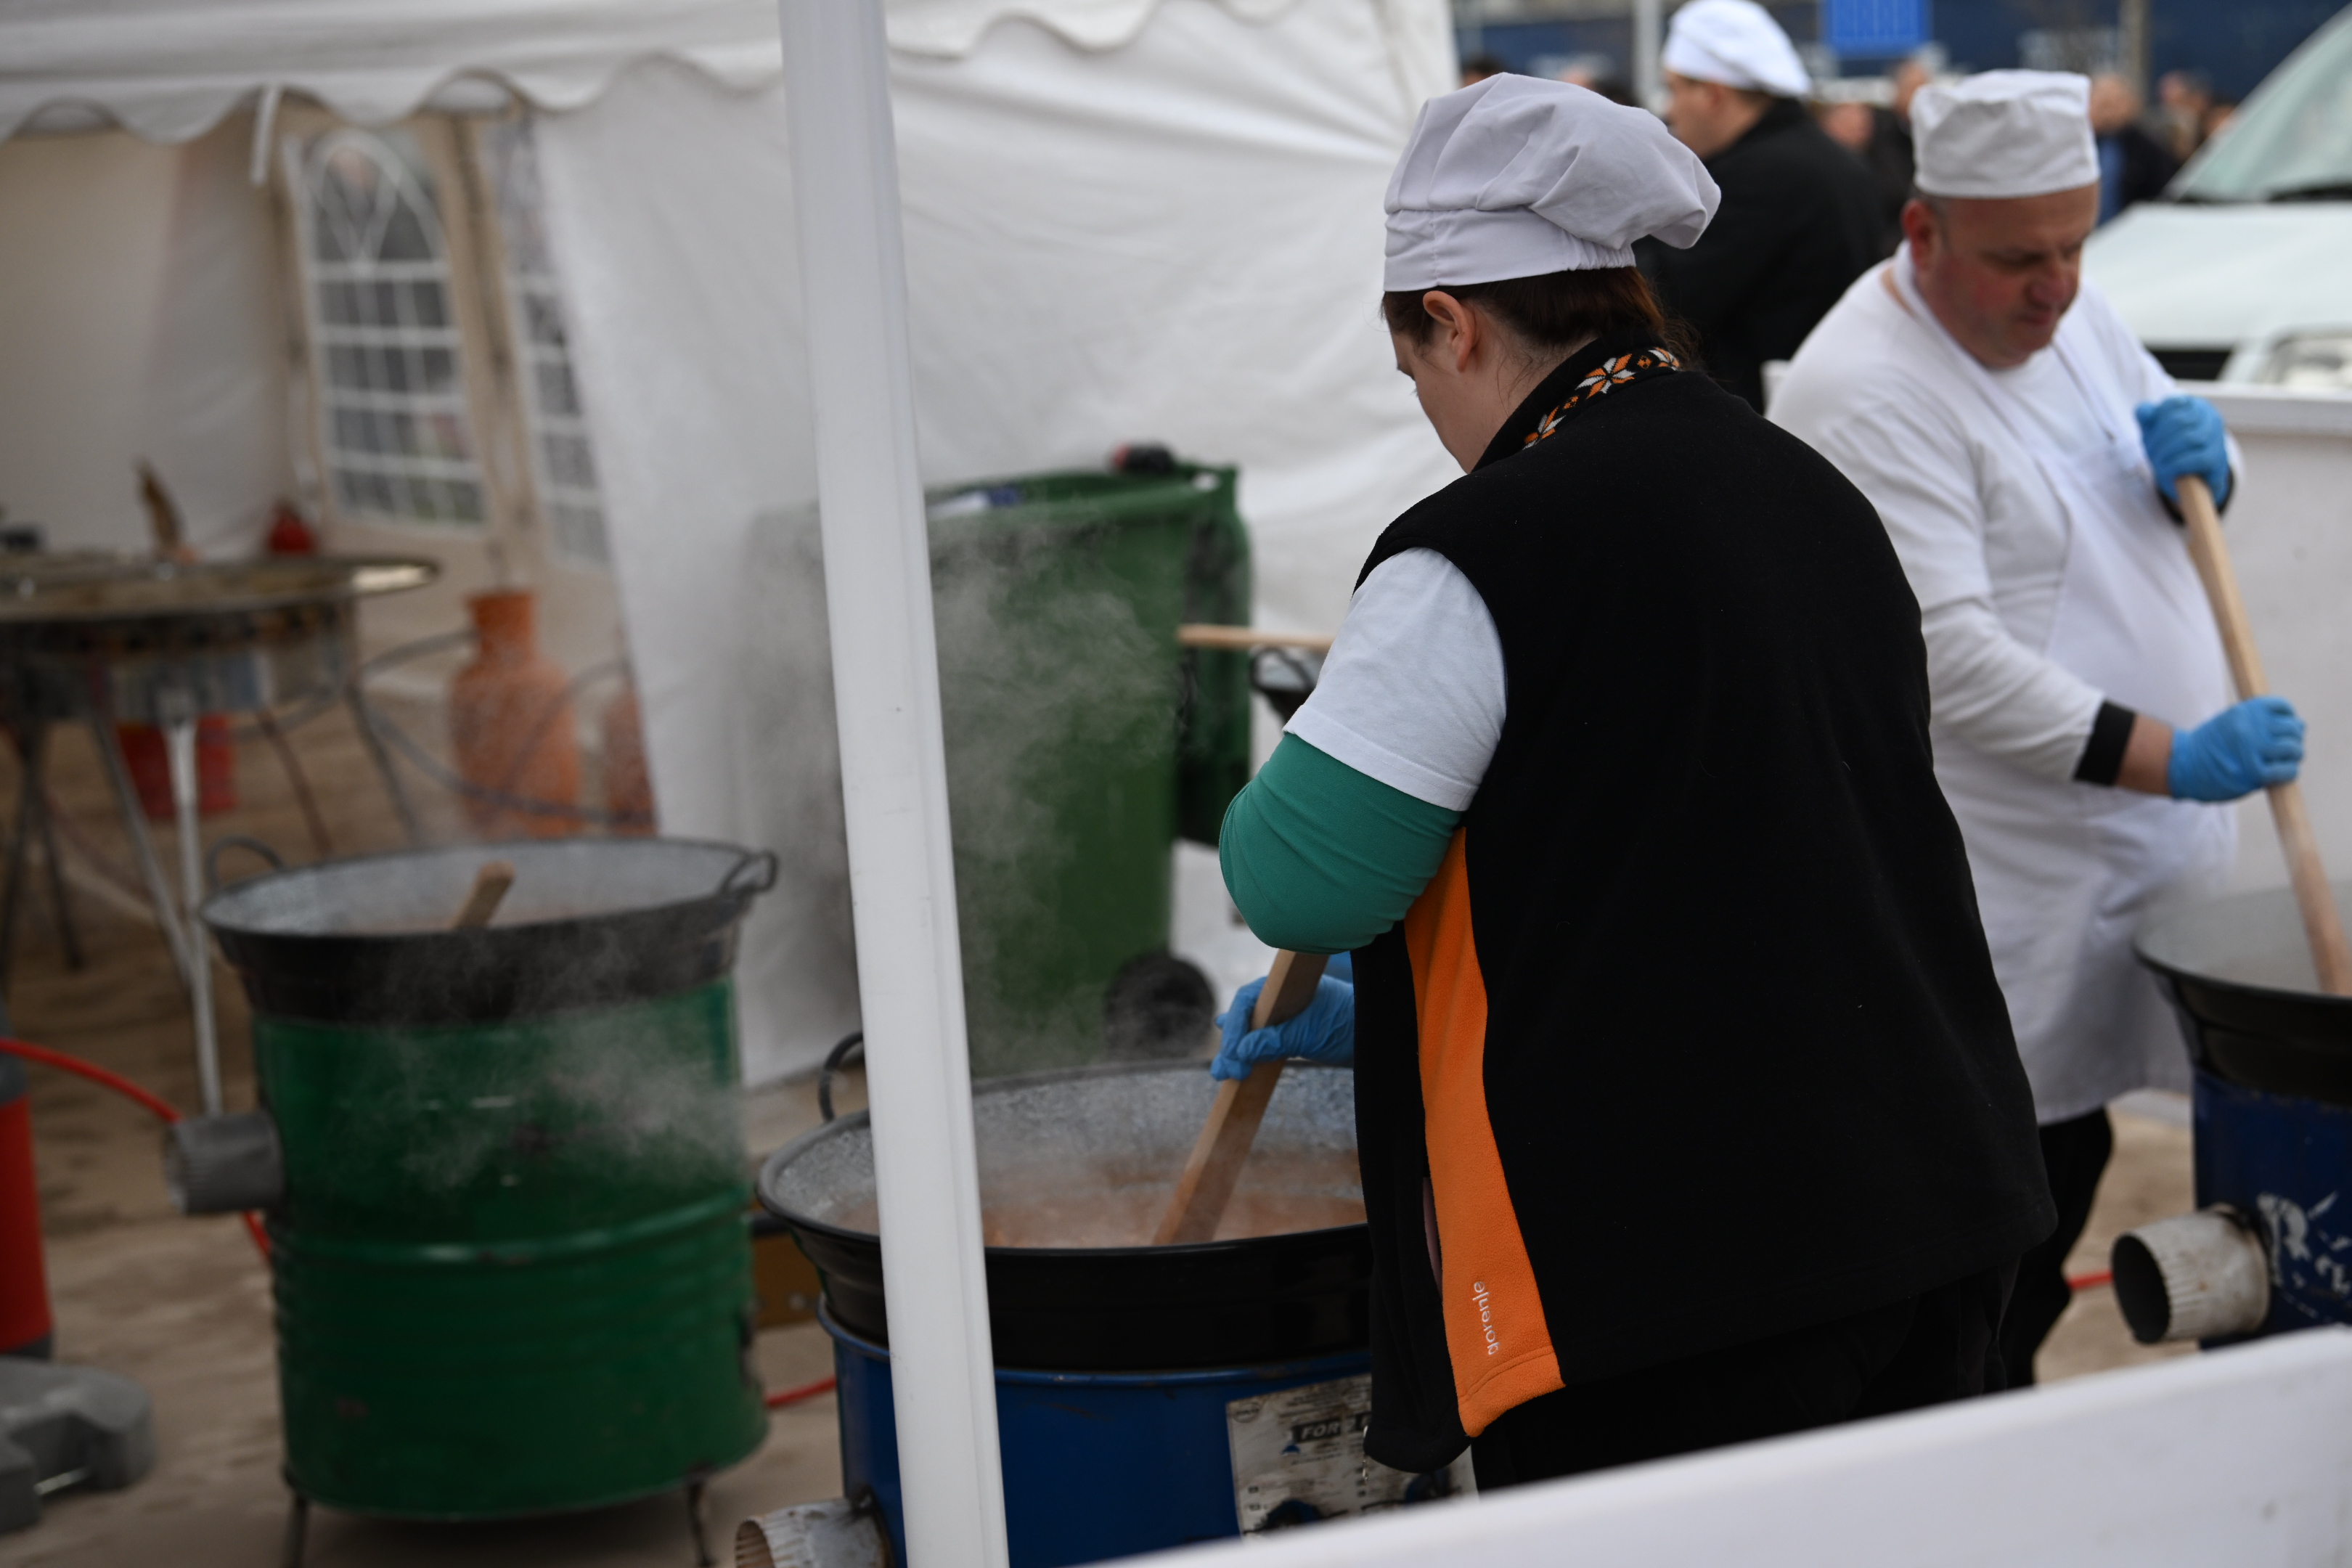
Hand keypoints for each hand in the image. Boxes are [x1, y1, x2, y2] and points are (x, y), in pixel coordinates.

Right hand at [1209, 975, 1354, 1081]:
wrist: (1376, 1033)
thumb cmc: (1346, 1024)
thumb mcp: (1310, 1033)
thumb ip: (1277, 1040)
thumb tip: (1243, 1051)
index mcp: (1283, 987)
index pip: (1247, 1002)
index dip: (1236, 1029)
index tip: (1234, 1055)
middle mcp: (1279, 998)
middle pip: (1243, 1018)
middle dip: (1232, 1046)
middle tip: (1226, 1072)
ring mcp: (1283, 1014)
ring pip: (1249, 1031)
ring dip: (1235, 1052)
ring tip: (1223, 1073)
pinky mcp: (1288, 1031)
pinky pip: (1262, 1040)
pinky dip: (1248, 1051)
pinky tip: (1234, 1055)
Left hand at [2136, 395, 2231, 509]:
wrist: (2185, 476)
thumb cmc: (2167, 447)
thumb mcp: (2153, 429)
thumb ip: (2146, 416)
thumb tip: (2144, 411)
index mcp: (2196, 405)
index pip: (2173, 404)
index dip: (2157, 420)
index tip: (2150, 434)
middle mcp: (2211, 418)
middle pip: (2179, 421)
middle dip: (2159, 438)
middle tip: (2150, 451)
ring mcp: (2218, 438)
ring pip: (2189, 439)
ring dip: (2166, 452)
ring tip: (2157, 461)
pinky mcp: (2218, 460)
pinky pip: (2198, 459)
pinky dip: (2178, 464)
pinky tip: (2167, 469)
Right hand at [2167, 696, 2303, 801]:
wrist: (2183, 766)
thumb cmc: (2210, 746)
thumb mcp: (2231, 721)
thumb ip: (2259, 721)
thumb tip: (2299, 726)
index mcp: (2246, 711)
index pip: (2283, 708)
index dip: (2289, 719)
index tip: (2285, 729)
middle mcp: (2251, 727)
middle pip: (2292, 728)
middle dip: (2294, 738)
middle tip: (2286, 749)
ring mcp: (2253, 749)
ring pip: (2293, 749)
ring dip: (2293, 756)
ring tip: (2284, 761)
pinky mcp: (2255, 772)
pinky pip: (2286, 770)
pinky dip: (2288, 772)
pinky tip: (2280, 773)